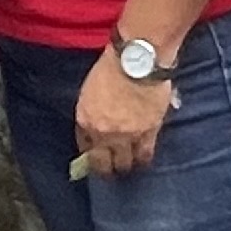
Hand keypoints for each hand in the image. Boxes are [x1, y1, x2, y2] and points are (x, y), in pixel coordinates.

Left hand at [73, 55, 170, 177]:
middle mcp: (102, 132)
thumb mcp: (92, 87)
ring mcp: (125, 136)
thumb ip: (94, 106)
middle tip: (109, 170)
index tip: (94, 155)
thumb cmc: (113, 64)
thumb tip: (102, 115)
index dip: (90, 153)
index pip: (84, 146)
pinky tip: (143, 160)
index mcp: (85, 118)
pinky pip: (144, 155)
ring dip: (125, 166)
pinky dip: (143, 159)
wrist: (137, 60)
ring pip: (123, 163)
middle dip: (105, 169)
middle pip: (101, 162)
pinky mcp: (147, 134)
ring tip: (128, 166)